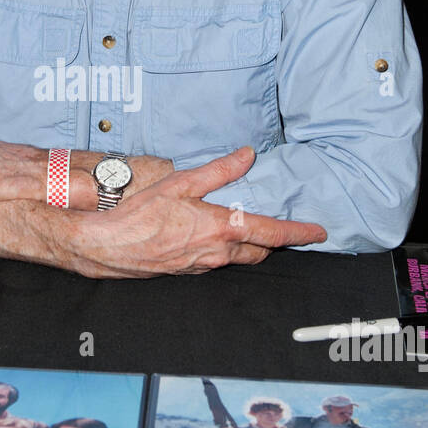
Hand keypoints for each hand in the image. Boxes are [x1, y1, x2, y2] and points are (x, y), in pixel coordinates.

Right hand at [69, 148, 326, 277]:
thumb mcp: (181, 183)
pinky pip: (219, 262)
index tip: (318, 232)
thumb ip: (219, 171)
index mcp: (221, 229)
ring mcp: (204, 266)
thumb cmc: (141, 215)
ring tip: (255, 230)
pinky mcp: (190, 271)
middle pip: (261, 251)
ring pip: (241, 258)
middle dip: (277, 241)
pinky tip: (217, 237)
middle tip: (288, 229)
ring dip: (253, 246)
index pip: (272, 233)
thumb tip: (247, 156)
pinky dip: (228, 251)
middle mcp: (218, 253)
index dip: (299, 233)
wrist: (109, 246)